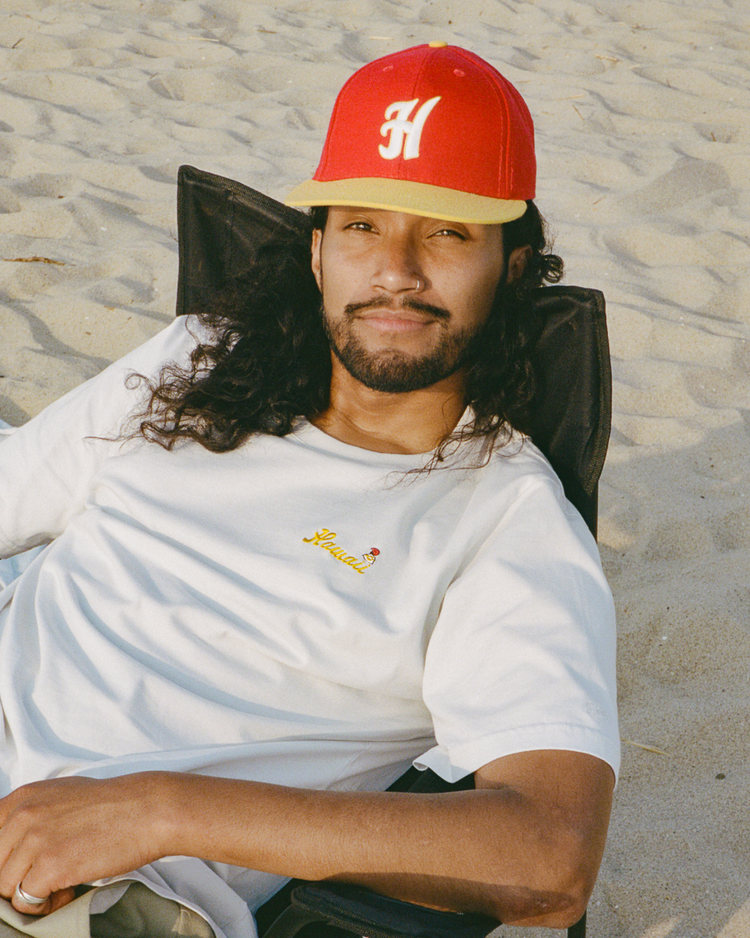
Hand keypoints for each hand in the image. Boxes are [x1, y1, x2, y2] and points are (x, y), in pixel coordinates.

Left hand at [0, 774, 168, 914]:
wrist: (148, 809)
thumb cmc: (113, 804)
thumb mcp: (61, 795)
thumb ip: (32, 814)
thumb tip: (14, 844)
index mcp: (23, 797)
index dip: (5, 859)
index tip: (23, 865)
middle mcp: (24, 815)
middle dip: (18, 878)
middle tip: (48, 876)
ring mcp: (36, 840)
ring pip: (6, 888)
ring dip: (31, 893)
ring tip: (60, 884)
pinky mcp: (51, 866)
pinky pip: (27, 902)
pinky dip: (45, 905)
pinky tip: (67, 891)